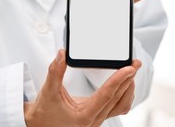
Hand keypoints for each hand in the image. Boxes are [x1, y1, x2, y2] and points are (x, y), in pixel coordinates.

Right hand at [24, 50, 141, 126]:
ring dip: (127, 88)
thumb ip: (55, 71)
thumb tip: (62, 55)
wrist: (40, 124)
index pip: (106, 95)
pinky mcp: (96, 117)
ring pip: (121, 106)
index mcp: (83, 116)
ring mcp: (96, 120)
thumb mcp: (48, 90)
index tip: (129, 68)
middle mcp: (93, 120)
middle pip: (118, 99)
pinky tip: (124, 85)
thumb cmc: (44, 111)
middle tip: (135, 63)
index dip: (119, 80)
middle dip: (128, 80)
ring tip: (131, 73)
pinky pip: (116, 108)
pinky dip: (122, 96)